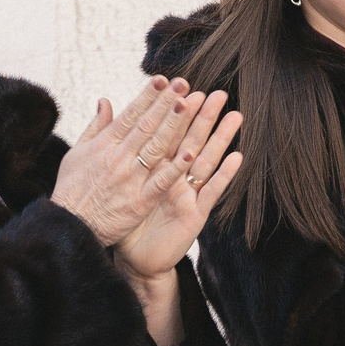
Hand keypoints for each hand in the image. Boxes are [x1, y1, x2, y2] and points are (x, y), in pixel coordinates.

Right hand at [52, 79, 203, 246]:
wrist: (69, 227)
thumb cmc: (72, 190)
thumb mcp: (77, 153)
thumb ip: (95, 127)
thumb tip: (105, 100)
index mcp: (104, 145)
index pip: (130, 115)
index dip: (147, 96)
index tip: (162, 79)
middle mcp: (118, 158)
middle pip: (146, 126)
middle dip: (165, 103)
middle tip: (183, 84)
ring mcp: (130, 179)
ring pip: (156, 147)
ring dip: (173, 125)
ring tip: (188, 105)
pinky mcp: (140, 201)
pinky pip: (161, 181)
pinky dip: (175, 167)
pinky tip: (191, 152)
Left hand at [116, 92, 245, 279]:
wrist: (135, 259)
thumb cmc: (127, 221)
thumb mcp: (119, 185)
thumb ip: (117, 153)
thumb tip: (107, 121)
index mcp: (157, 169)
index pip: (167, 134)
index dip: (175, 112)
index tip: (185, 86)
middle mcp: (176, 179)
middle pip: (191, 142)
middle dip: (204, 118)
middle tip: (218, 93)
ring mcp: (188, 195)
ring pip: (206, 162)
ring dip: (221, 140)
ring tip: (235, 116)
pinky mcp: (195, 214)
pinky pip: (210, 192)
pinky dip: (224, 175)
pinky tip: (237, 157)